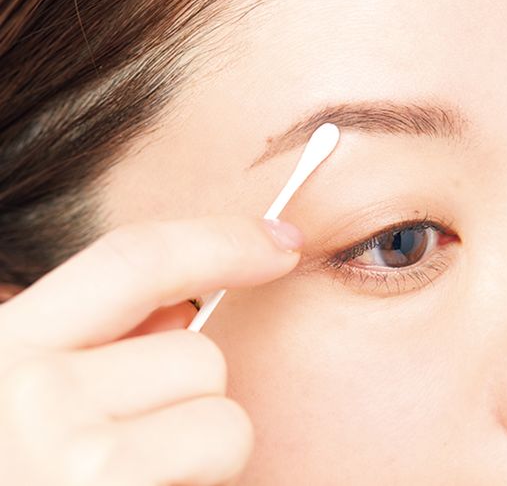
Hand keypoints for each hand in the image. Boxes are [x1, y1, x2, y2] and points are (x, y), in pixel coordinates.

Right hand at [0, 216, 301, 485]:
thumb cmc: (26, 469)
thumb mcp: (31, 398)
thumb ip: (96, 346)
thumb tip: (182, 309)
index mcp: (4, 352)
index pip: (136, 259)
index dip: (222, 240)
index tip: (284, 240)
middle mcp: (29, 397)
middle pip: (199, 354)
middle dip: (193, 398)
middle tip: (138, 446)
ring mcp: (75, 462)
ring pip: (225, 421)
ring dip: (202, 456)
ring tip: (136, 485)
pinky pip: (221, 470)